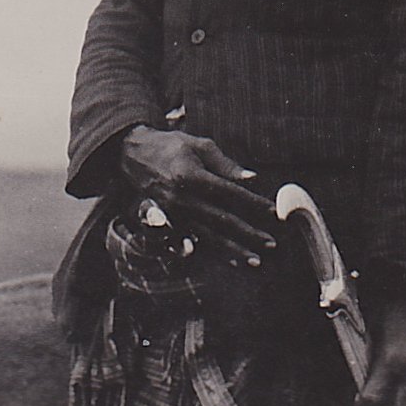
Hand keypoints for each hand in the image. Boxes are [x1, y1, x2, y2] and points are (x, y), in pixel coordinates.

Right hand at [119, 125, 276, 265]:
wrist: (132, 155)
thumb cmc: (171, 146)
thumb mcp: (199, 145)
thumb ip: (226, 164)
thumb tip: (252, 178)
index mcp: (191, 176)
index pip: (230, 193)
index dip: (253, 203)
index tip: (273, 212)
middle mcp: (181, 198)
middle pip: (221, 220)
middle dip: (248, 233)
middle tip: (271, 244)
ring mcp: (174, 213)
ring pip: (208, 236)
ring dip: (233, 250)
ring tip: (254, 260)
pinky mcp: (169, 221)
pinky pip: (195, 239)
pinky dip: (213, 251)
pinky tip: (230, 260)